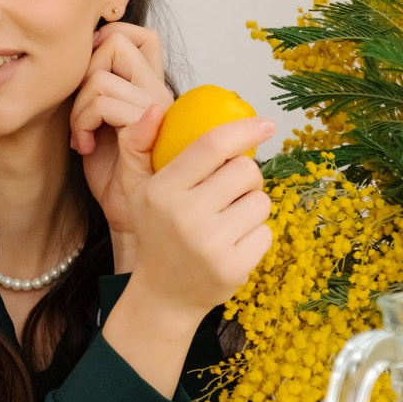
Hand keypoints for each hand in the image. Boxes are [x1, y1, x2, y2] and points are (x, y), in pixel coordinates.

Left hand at [70, 23, 173, 237]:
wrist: (126, 214)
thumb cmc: (112, 171)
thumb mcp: (98, 119)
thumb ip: (97, 87)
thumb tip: (76, 53)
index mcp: (152, 87)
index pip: (141, 35)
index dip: (107, 40)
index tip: (85, 74)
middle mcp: (160, 93)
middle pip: (119, 42)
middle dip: (85, 71)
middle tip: (81, 110)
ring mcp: (157, 111)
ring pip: (101, 77)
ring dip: (78, 107)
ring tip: (82, 135)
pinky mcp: (145, 131)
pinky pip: (103, 103)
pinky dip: (82, 123)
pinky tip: (85, 146)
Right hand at [112, 104, 275, 323]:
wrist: (164, 293)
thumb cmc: (156, 232)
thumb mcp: (137, 189)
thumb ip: (139, 145)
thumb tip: (156, 108)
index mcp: (163, 191)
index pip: (212, 146)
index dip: (244, 129)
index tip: (265, 124)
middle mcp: (186, 216)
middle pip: (246, 171)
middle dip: (245, 176)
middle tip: (227, 192)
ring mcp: (211, 244)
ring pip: (261, 201)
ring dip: (251, 206)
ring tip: (227, 220)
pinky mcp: (234, 267)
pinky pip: (266, 232)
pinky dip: (255, 234)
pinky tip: (232, 243)